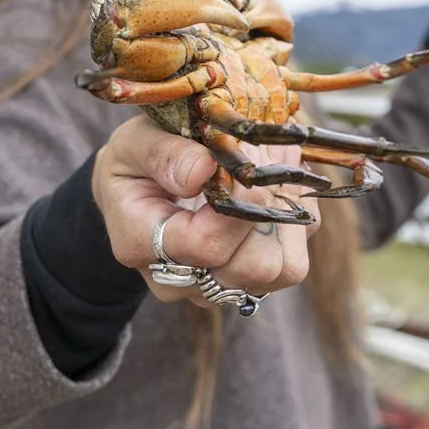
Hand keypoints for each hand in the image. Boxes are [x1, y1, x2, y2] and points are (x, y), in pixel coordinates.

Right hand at [92, 116, 317, 307]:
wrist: (136, 187)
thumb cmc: (134, 162)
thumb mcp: (133, 143)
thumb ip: (162, 154)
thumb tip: (202, 172)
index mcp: (141, 245)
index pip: (206, 246)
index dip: (237, 205)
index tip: (242, 164)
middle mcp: (180, 280)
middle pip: (252, 268)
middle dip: (266, 208)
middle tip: (260, 158)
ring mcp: (217, 285)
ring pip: (283, 271)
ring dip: (286, 213)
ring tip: (273, 165)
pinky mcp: (248, 279)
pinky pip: (294, 259)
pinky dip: (295, 217)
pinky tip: (276, 181)